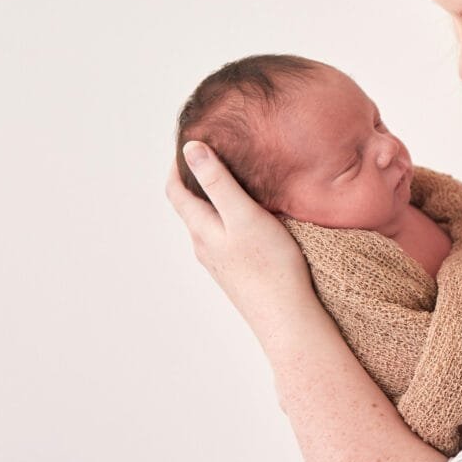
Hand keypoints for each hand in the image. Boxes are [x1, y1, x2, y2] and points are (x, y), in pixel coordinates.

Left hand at [166, 141, 314, 340]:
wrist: (286, 317)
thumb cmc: (269, 265)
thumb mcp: (243, 214)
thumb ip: (217, 181)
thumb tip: (190, 148)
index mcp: (201, 228)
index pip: (175, 191)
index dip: (176, 165)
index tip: (188, 144)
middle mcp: (204, 246)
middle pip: (191, 207)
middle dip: (197, 180)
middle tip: (214, 156)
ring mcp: (220, 262)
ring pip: (209, 224)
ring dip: (214, 201)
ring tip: (234, 181)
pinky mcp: (238, 272)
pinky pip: (226, 238)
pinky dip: (229, 219)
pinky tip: (251, 219)